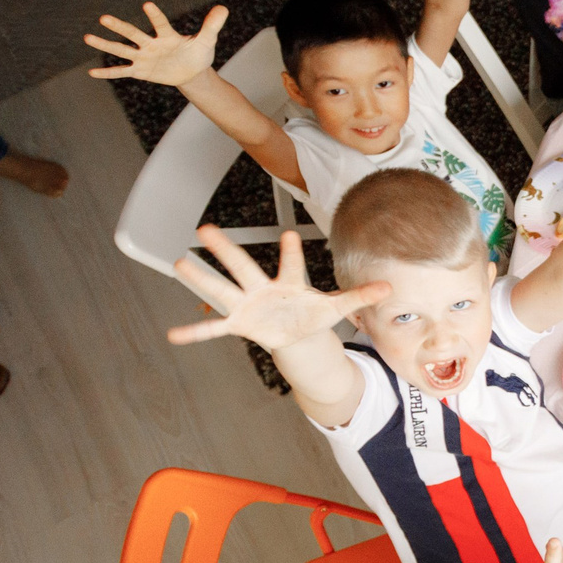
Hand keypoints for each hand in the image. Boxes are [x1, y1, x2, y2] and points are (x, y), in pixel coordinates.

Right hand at [84, 2, 225, 87]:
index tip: (148, 5)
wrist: (192, 71)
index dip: (156, 16)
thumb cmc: (198, 53)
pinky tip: (92, 73)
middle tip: (104, 18)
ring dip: (106, 45)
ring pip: (122, 50)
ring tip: (87, 37)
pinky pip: (122, 72)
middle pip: (134, 34)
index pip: (161, 24)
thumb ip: (212, 26)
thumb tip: (224, 8)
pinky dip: (108, 72)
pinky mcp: (141, 71)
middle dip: (120, 27)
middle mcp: (151, 44)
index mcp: (167, 36)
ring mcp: (144, 57)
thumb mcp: (207, 42)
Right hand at [166, 227, 387, 351]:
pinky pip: (214, 329)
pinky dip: (195, 332)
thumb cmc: (314, 315)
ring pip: (222, 290)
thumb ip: (359, 297)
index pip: (291, 266)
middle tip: (205, 228)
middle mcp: (263, 289)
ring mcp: (247, 305)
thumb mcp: (337, 308)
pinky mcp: (239, 324)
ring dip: (201, 278)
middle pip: (244, 267)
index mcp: (289, 283)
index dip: (291, 252)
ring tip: (179, 263)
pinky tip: (173, 334)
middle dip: (226, 250)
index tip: (290, 234)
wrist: (297, 335)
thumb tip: (389, 287)